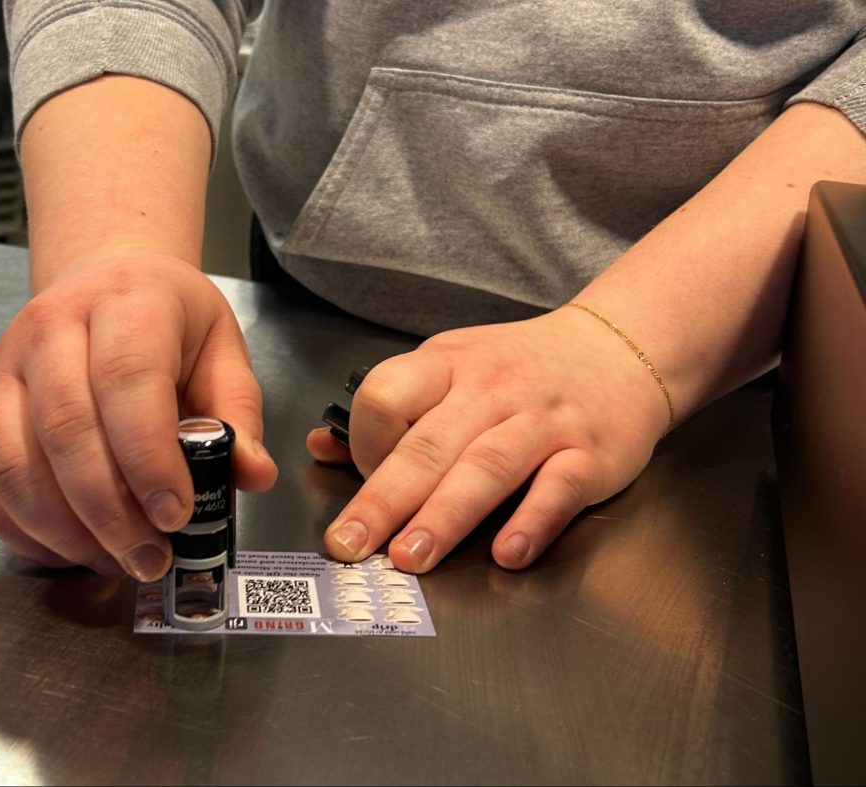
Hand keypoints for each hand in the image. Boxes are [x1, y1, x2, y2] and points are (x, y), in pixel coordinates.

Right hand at [0, 252, 277, 580]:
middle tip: (150, 556)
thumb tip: (254, 475)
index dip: (148, 457)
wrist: (105, 280)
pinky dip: (29, 530)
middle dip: (110, 510)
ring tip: (118, 560)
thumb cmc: (169, 320)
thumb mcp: (221, 350)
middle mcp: (53, 328)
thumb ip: (238, 413)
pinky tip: (77, 550)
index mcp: (126, 303)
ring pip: (16, 462)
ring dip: (66, 529)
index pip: (127, 380)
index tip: (176, 514)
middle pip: (66, 428)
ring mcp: (8, 368)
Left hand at [308, 307, 668, 572]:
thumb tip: (322, 448)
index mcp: (448, 365)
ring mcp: (542, 421)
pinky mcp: (589, 455)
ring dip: (445, 517)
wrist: (618, 348)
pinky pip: (558, 489)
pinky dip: (532, 521)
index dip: (364, 440)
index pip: (388, 394)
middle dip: (384, 499)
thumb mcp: (451, 366)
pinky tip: (508, 554)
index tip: (357, 476)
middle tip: (350, 544)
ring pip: (486, 468)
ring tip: (411, 558)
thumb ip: (392, 410)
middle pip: (429, 445)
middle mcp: (492, 390)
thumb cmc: (520, 367)